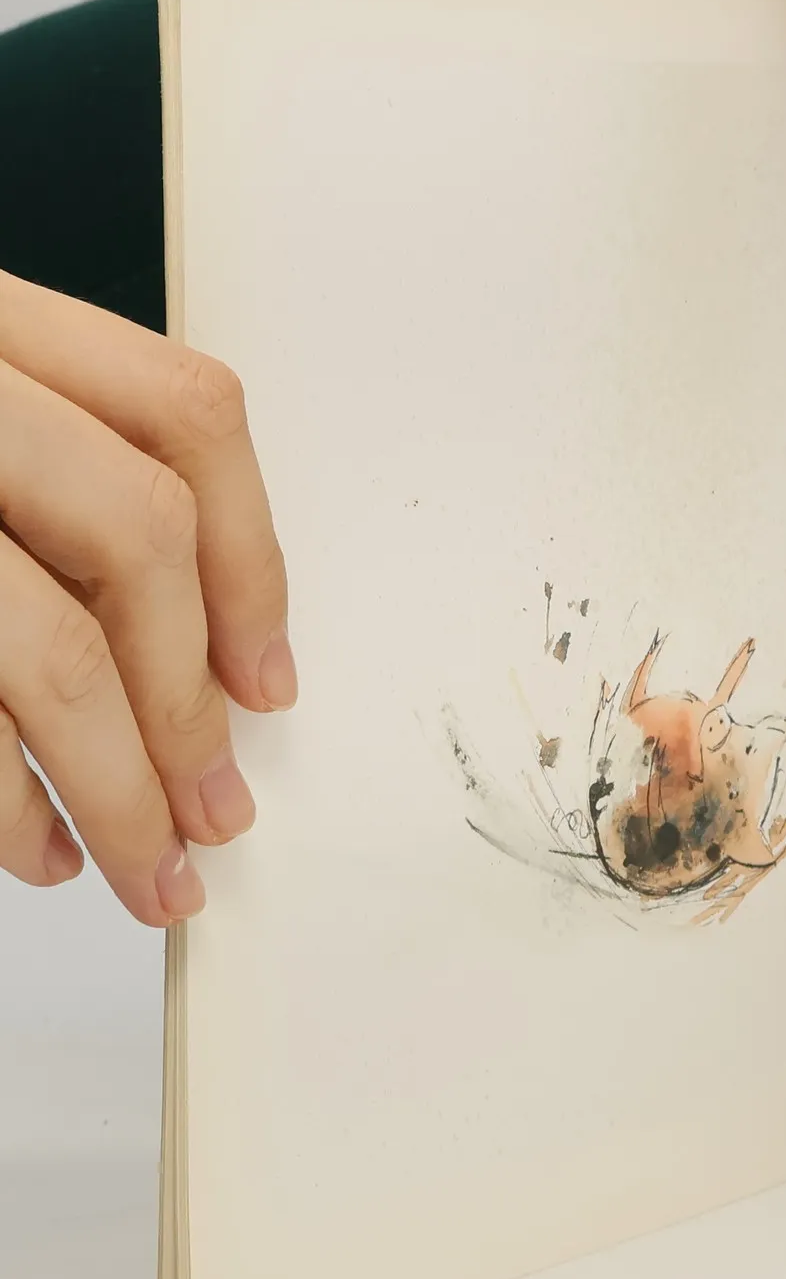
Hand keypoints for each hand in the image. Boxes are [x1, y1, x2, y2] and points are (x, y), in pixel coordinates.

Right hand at [0, 272, 294, 924]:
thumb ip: (44, 480)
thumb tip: (191, 653)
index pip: (183, 415)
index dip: (250, 556)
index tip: (266, 672)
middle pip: (136, 539)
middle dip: (188, 702)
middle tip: (215, 810)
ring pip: (52, 648)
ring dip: (119, 784)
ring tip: (145, 863)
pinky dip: (5, 801)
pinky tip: (28, 848)